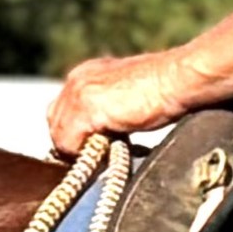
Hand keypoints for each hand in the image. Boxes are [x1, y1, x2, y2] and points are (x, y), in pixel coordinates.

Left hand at [43, 47, 206, 157]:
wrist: (177, 79)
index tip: (97, 148)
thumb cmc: (166, 88)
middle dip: (73, 144)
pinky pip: (69, 144)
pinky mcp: (85, 109)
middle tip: (100, 157)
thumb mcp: (130, 96)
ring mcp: (78, 93)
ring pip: (59, 137)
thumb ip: (112, 111)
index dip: (76, 134)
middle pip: (55, 124)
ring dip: (81, 152)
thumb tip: (106, 135)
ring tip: (109, 155)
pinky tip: (112, 151)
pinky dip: (86, 156)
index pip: (63, 111)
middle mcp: (77, 80)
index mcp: (87, 75)